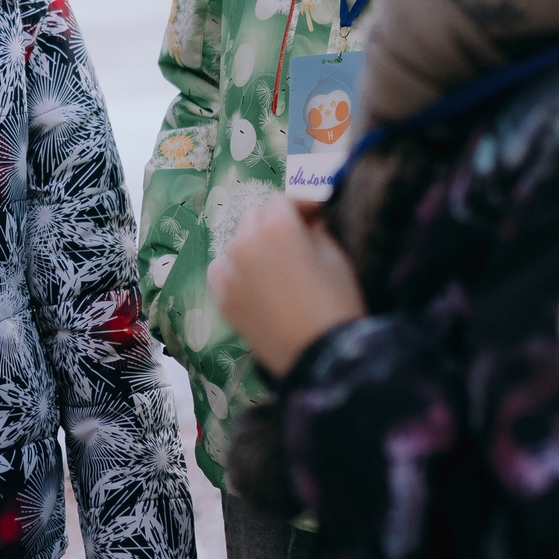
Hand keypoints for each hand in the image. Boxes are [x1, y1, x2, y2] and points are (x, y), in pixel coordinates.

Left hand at [208, 197, 367, 377]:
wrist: (320, 357)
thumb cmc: (336, 303)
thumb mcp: (336, 258)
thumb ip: (317, 231)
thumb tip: (308, 222)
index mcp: (276, 226)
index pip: (282, 201)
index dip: (301, 207)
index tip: (315, 217)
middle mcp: (244, 242)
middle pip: (254, 218)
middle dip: (274, 223)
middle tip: (296, 240)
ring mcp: (228, 271)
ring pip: (236, 244)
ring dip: (253, 246)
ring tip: (275, 265)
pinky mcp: (221, 298)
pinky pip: (223, 271)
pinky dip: (235, 270)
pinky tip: (254, 284)